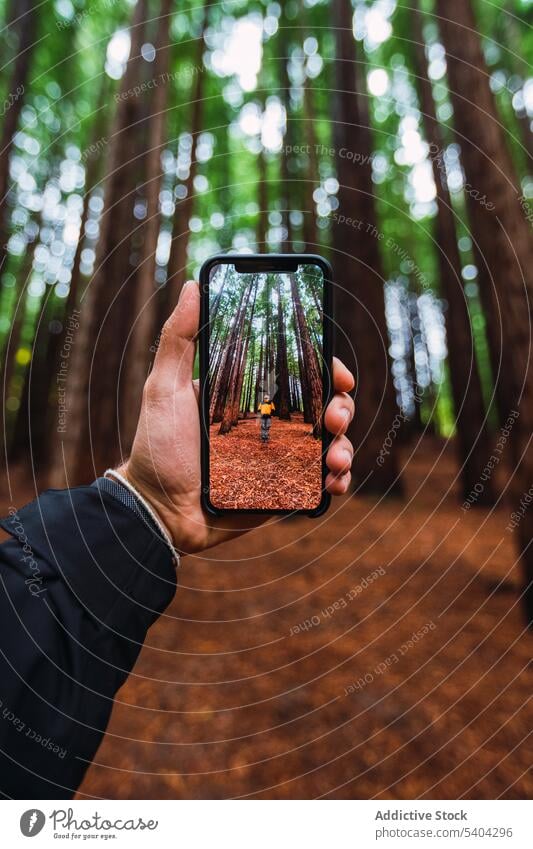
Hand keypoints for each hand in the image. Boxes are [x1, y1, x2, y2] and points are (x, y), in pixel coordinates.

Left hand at [118, 280, 354, 554]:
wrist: (157, 512)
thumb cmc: (157, 450)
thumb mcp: (164, 388)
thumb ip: (178, 339)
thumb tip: (192, 286)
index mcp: (249, 395)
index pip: (299, 374)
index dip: (327, 369)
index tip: (338, 373)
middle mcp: (270, 424)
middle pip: (325, 407)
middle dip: (343, 409)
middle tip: (334, 420)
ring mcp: (280, 458)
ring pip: (332, 444)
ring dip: (345, 447)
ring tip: (334, 458)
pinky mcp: (284, 491)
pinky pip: (322, 483)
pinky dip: (337, 480)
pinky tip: (333, 482)